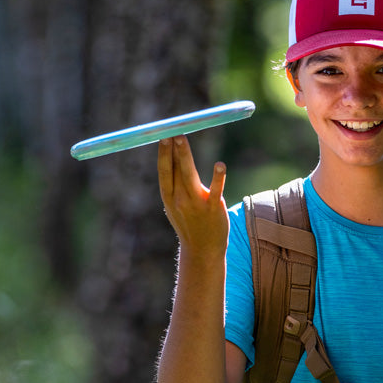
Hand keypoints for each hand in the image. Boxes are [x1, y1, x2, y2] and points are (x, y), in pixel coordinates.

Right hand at [157, 136, 228, 257]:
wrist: (202, 250)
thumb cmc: (189, 221)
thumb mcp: (175, 203)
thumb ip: (175, 181)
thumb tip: (173, 152)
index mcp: (169, 197)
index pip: (164, 171)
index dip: (163, 154)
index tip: (163, 136)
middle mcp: (180, 199)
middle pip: (175, 169)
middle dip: (172, 150)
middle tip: (172, 132)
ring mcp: (196, 204)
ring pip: (189, 175)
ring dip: (184, 156)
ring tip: (182, 139)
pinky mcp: (214, 208)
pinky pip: (216, 190)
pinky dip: (218, 177)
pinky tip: (220, 165)